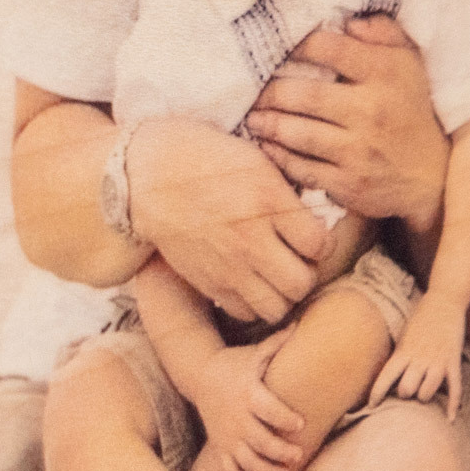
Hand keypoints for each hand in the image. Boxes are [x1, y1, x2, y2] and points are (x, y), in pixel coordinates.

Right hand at [131, 119, 330, 325]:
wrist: (147, 175)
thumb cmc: (205, 158)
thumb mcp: (255, 160)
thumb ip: (287, 194)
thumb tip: (318, 220)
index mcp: (268, 201)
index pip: (320, 244)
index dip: (321, 241)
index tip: (311, 234)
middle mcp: (250, 239)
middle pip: (302, 283)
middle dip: (306, 272)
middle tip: (297, 259)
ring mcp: (228, 266)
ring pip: (277, 307)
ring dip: (282, 294)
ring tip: (275, 274)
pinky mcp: (207, 282)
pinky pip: (245, 312)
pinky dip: (253, 302)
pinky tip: (250, 280)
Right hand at [189, 337, 307, 470]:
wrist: (200, 376)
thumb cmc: (236, 364)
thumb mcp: (254, 354)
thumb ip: (277, 343)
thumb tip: (298, 324)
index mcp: (249, 393)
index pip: (268, 408)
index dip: (284, 417)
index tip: (300, 423)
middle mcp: (238, 417)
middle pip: (260, 439)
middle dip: (279, 450)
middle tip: (297, 454)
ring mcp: (228, 435)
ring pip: (246, 459)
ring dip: (264, 470)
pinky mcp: (221, 446)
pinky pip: (228, 470)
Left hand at [244, 16, 446, 229]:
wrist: (433, 176)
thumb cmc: (412, 110)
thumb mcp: (409, 62)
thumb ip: (382, 31)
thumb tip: (348, 19)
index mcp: (384, 73)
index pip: (328, 48)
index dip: (295, 45)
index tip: (276, 46)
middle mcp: (371, 110)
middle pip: (303, 94)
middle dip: (270, 90)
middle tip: (251, 87)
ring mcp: (359, 150)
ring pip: (298, 132)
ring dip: (267, 123)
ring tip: (252, 116)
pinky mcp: (349, 183)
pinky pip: (302, 167)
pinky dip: (278, 156)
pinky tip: (266, 145)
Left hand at [370, 295, 467, 419]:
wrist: (444, 301)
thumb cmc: (421, 318)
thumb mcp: (404, 335)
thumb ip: (400, 355)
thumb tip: (391, 376)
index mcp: (403, 351)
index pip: (386, 377)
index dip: (377, 394)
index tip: (371, 406)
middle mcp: (419, 358)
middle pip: (407, 390)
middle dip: (405, 394)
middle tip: (407, 390)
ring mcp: (437, 361)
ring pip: (427, 393)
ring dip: (424, 396)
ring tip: (424, 392)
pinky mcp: (453, 362)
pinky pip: (454, 389)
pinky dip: (453, 406)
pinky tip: (450, 418)